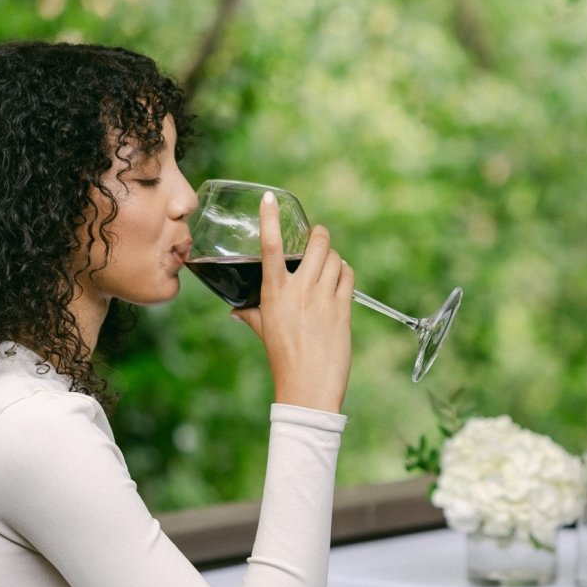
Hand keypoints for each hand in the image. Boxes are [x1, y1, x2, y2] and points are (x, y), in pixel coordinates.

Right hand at [232, 191, 353, 412]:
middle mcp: (300, 290)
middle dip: (320, 236)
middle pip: (318, 244)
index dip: (270, 219)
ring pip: (336, 258)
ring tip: (329, 263)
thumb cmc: (282, 360)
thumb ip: (251, 313)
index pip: (269, 246)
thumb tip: (237, 309)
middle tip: (318, 238)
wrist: (307, 388)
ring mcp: (324, 298)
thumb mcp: (263, 332)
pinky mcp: (344, 309)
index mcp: (274, 293)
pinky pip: (349, 276)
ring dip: (334, 255)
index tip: (270, 198)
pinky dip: (346, 272)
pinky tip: (341, 279)